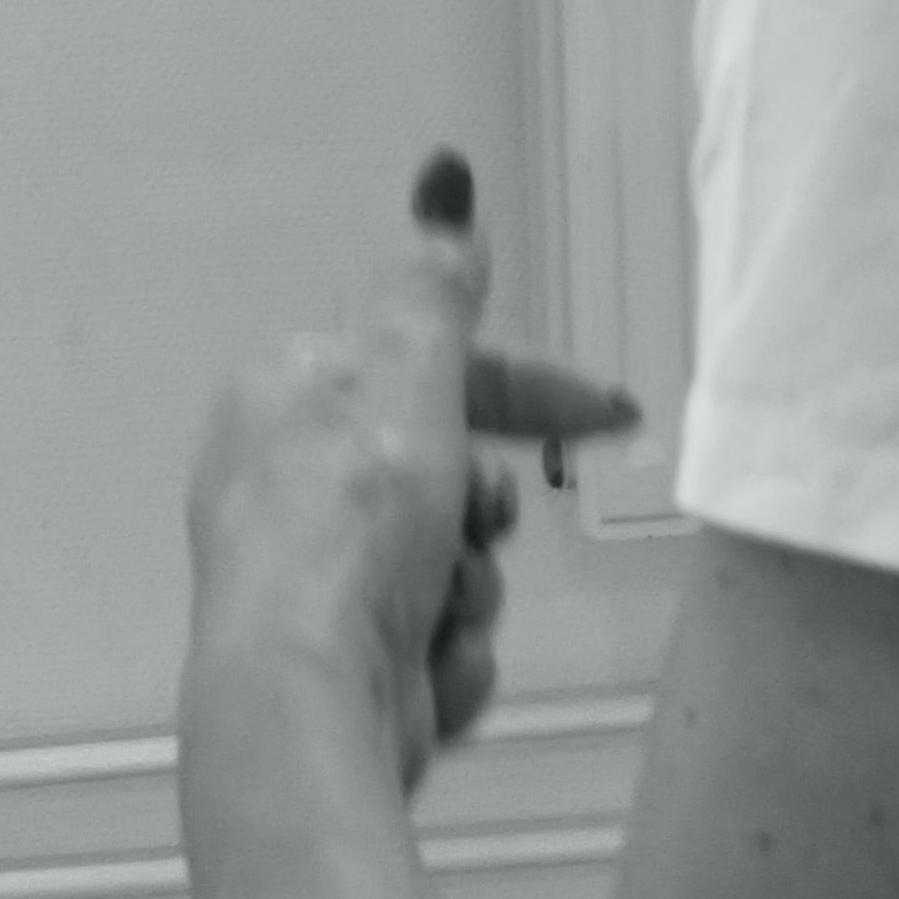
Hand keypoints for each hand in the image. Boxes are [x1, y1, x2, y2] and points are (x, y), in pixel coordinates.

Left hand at [184, 155, 643, 795]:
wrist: (306, 703)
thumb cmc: (349, 526)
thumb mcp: (406, 372)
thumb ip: (436, 289)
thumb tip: (446, 195)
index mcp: (289, 399)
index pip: (429, 366)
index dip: (527, 384)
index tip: (611, 412)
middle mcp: (287, 487)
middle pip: (446, 474)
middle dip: (485, 508)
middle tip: (482, 526)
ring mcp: (311, 584)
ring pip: (453, 564)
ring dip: (471, 588)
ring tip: (444, 608)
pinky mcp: (339, 667)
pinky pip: (438, 642)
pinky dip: (448, 657)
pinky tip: (425, 668)